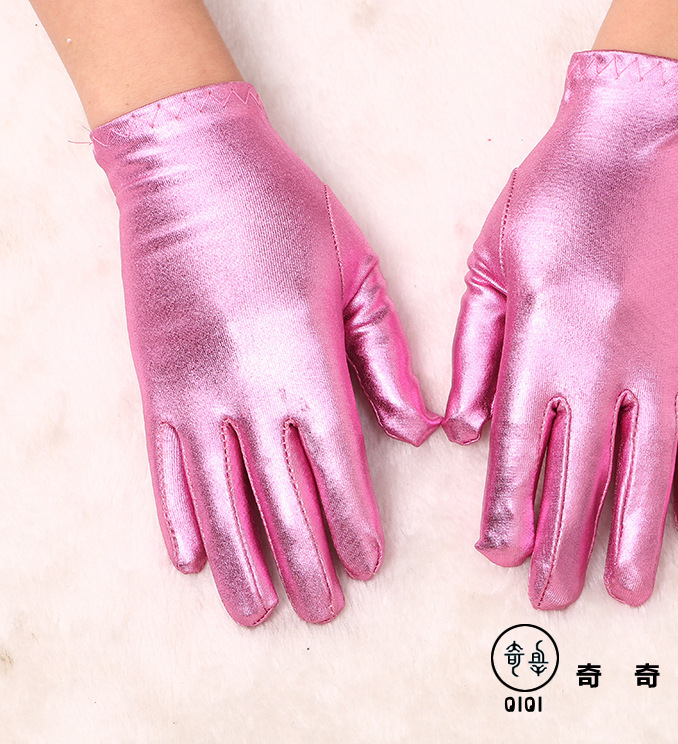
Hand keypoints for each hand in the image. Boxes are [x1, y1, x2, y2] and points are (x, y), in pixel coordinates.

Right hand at [92, 82, 438, 624]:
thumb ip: (387, 358)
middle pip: (281, 501)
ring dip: (241, 561)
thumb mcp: (356, 273)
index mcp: (308, 363)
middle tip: (321, 610)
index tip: (366, 565)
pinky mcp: (156, 384)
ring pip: (219, 501)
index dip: (354, 524)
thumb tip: (421, 429)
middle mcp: (248, 391)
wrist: (191, 167)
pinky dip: (177, 519)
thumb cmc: (285, 210)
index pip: (338, 470)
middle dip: (306, 562)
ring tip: (256, 608)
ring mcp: (194, 392)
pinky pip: (165, 470)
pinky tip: (190, 558)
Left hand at [444, 50, 677, 607]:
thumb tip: (466, 431)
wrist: (640, 142)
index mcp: (541, 345)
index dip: (508, 510)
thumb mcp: (490, 266)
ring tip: (627, 590)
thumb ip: (476, 354)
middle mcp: (602, 367)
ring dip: (636, 538)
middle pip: (580, 477)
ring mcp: (660, 364)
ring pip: (647, 473)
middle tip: (551, 598)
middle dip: (562, 544)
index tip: (500, 553)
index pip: (519, 451)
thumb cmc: (556, 197)